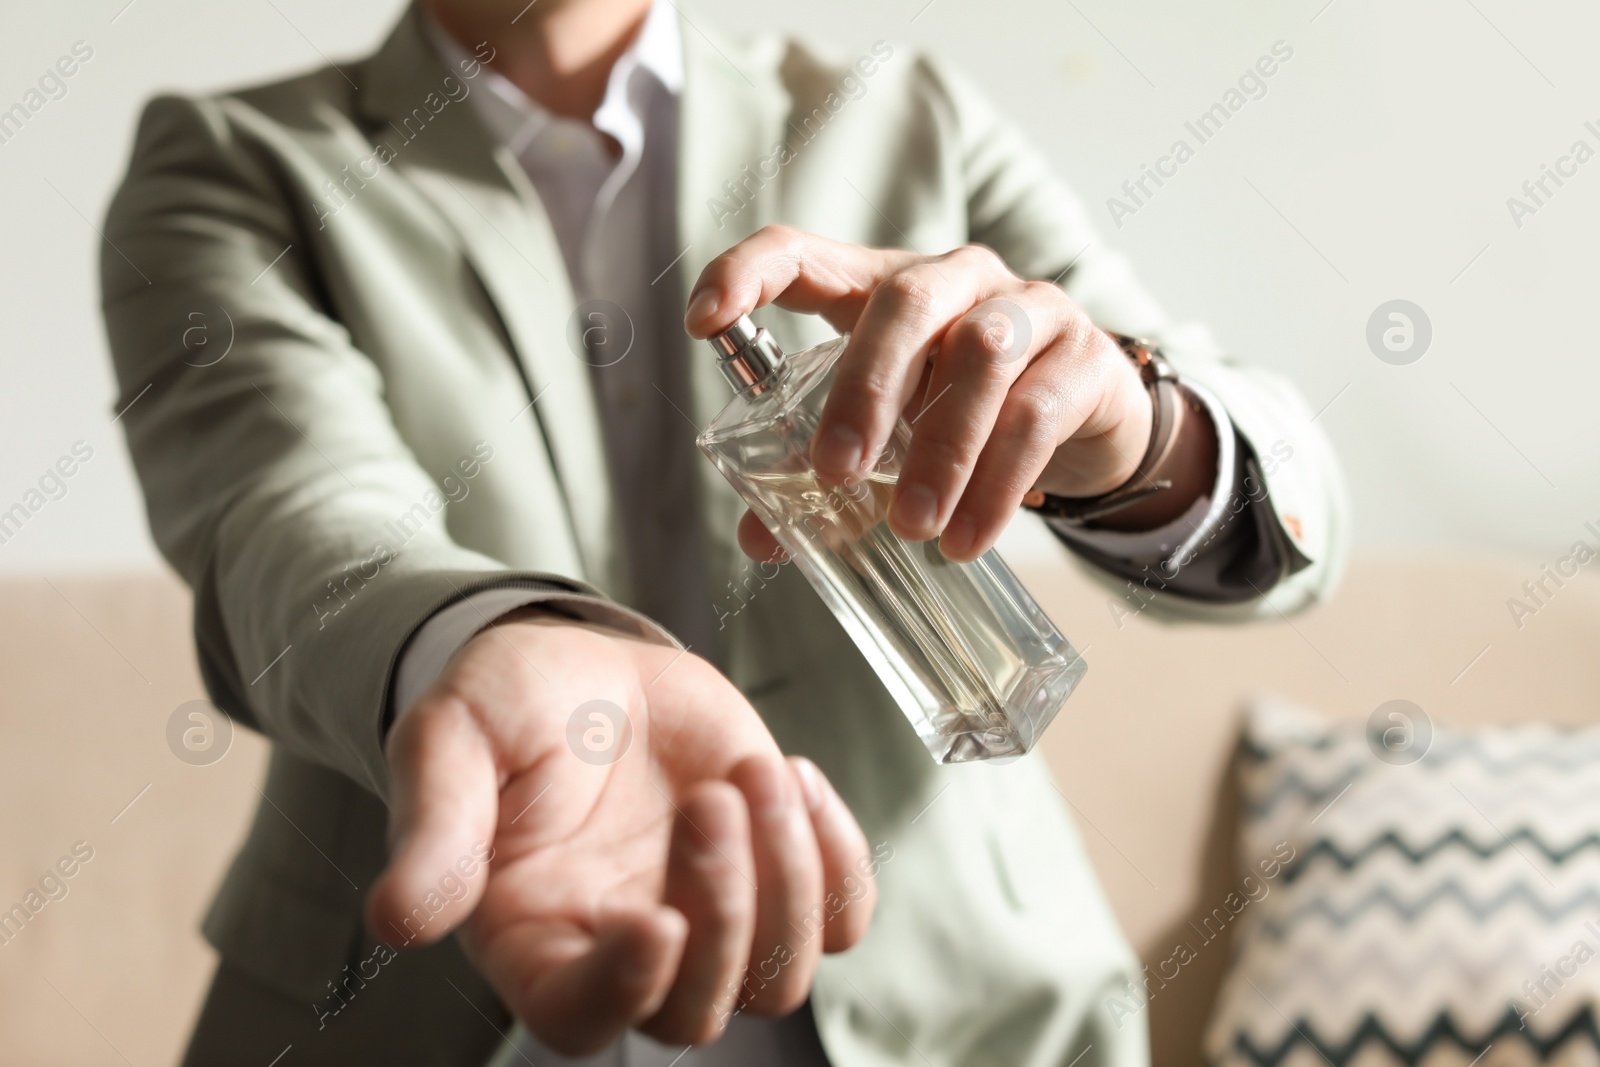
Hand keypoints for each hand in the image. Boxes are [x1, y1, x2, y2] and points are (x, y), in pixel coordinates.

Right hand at [367, 614, 875, 1054]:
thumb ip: (436, 828)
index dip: (627, 988)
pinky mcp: (771, 874)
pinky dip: (841, 864)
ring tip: (756, 771)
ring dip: (790, 878)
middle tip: (711, 799)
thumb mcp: (453, 741)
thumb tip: (397, 921)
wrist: (585, 665)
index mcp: (534, 937)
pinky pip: (840, 920)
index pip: (582, 1016)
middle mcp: (624, 948)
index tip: (657, 917)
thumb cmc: (509, 707)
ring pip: (781, 976)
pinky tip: (794, 776)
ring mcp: (708, 917)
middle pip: (698, 1010)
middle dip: (724, 907)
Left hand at [685, 226, 1153, 562]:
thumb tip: (761, 538)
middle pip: (903, 302)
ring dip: (941, 448)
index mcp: (882, 288)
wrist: (1088, 420)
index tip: (703, 322)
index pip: (805, 252)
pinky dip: (997, 482)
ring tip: (912, 527)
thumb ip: (830, 478)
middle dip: (863, 388)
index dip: (750, 273)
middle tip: (835, 471)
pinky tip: (967, 537)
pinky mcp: (1082, 357)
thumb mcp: (894, 437)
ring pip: (981, 356)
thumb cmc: (967, 413)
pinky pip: (1037, 412)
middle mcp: (955, 280)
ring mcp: (1026, 309)